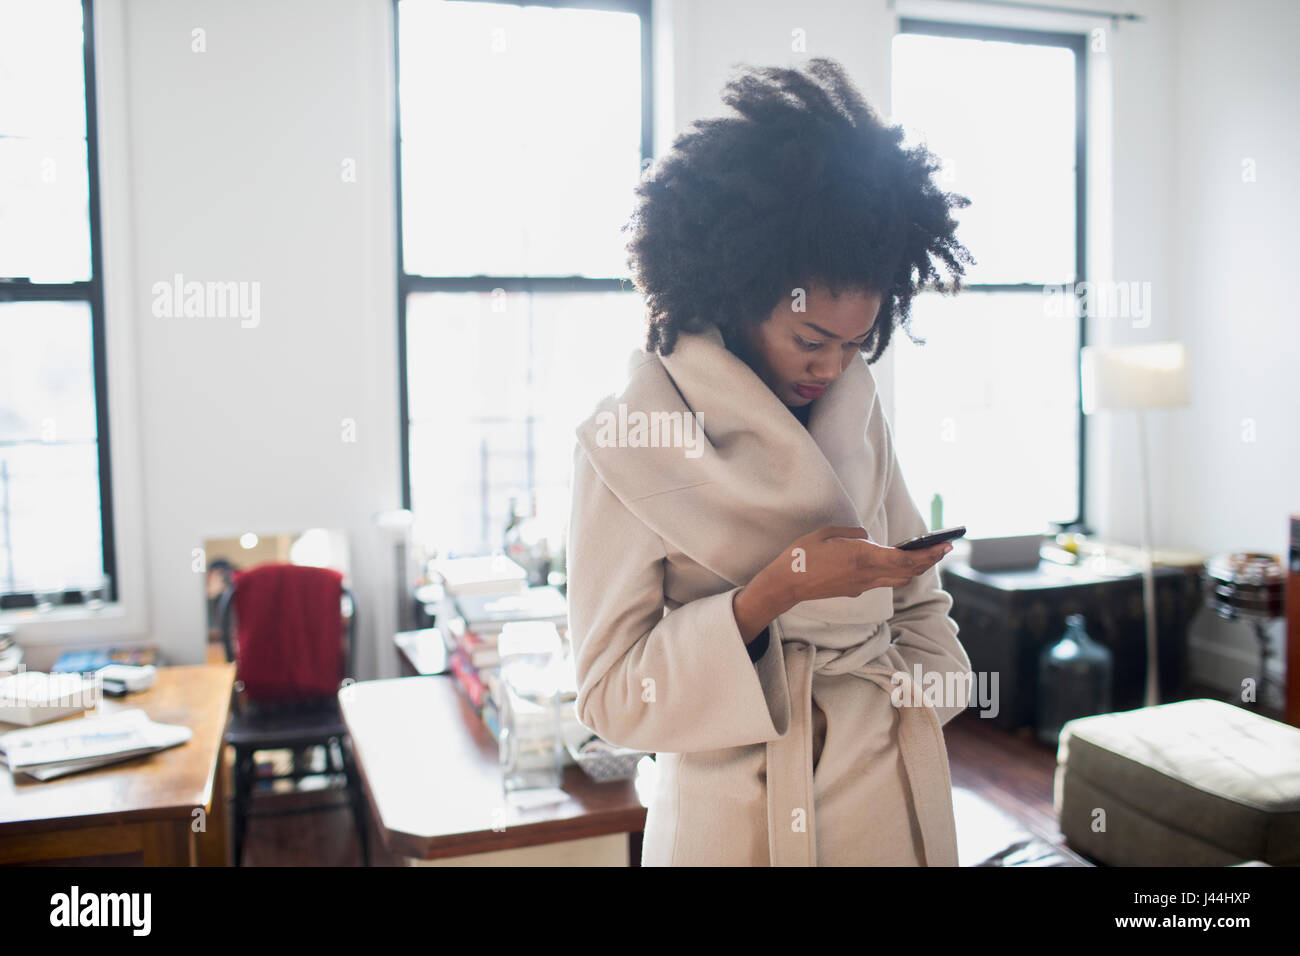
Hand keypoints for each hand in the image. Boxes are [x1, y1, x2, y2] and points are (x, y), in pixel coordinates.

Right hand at [772, 525, 952, 604]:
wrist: (787, 584)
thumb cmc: (803, 555)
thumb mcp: (828, 533)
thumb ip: (852, 533)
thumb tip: (868, 538)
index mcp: (863, 557)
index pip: (905, 559)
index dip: (928, 553)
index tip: (944, 545)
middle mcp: (867, 574)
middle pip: (907, 571)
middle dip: (928, 560)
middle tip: (943, 548)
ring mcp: (862, 585)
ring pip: (897, 579)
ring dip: (913, 568)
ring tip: (924, 556)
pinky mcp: (854, 590)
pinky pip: (882, 581)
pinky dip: (895, 572)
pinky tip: (895, 562)